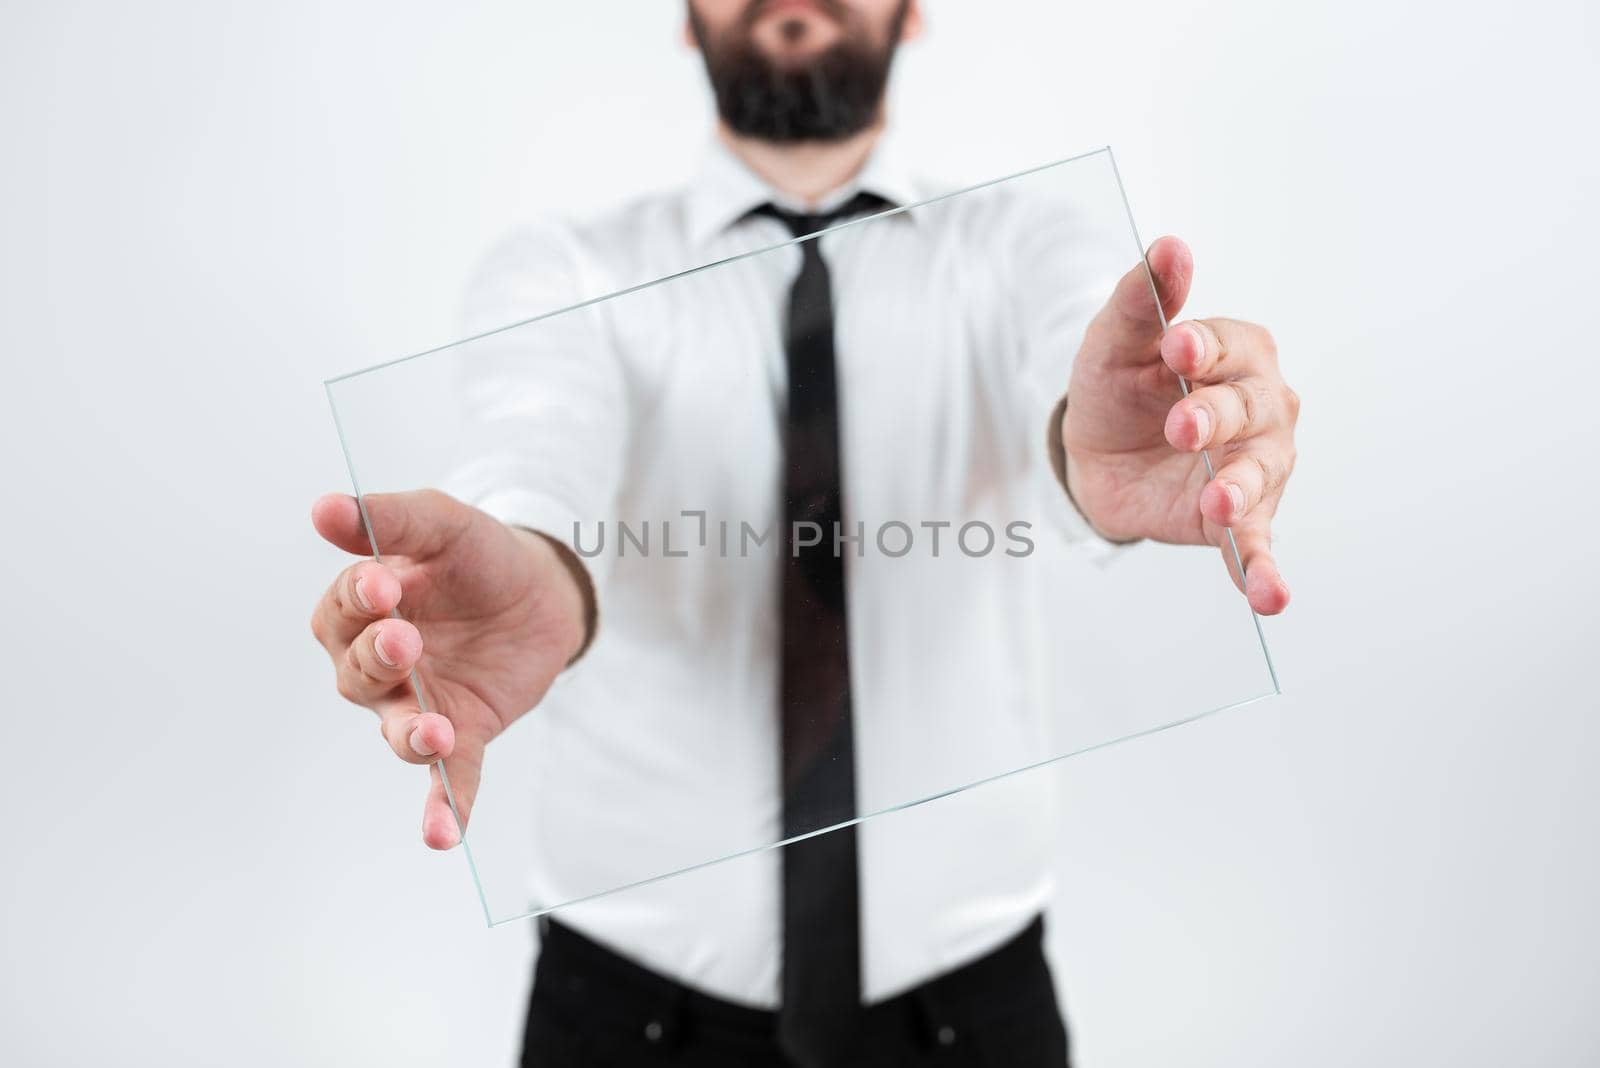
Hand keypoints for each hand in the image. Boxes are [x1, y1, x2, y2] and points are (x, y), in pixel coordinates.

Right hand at [309, 490, 588, 847]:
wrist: (543, 588)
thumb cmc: (477, 555)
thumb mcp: (442, 524)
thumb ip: (389, 519)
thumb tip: (324, 508)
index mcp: (359, 611)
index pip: (343, 610)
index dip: (359, 600)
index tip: (383, 584)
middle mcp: (377, 666)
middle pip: (358, 674)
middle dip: (380, 659)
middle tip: (406, 640)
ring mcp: (418, 703)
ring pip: (397, 729)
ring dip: (411, 735)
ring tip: (432, 734)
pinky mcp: (463, 733)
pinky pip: (447, 779)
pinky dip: (444, 807)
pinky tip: (442, 838)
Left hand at [1062, 237, 1297, 614]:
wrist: (1097, 454)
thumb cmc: (1117, 386)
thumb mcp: (1113, 343)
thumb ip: (1142, 300)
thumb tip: (1169, 246)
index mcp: (1238, 352)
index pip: (1230, 346)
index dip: (1204, 347)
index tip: (1176, 346)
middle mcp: (1262, 407)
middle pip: (1249, 408)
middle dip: (1215, 416)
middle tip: (1180, 424)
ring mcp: (1257, 465)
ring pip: (1258, 475)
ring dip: (1240, 490)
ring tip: (1218, 503)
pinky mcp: (1238, 519)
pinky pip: (1255, 545)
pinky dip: (1263, 571)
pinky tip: (1271, 597)